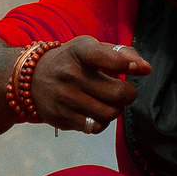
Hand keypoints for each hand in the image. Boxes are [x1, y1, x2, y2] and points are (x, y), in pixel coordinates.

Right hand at [31, 36, 150, 133]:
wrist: (31, 79)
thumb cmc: (72, 61)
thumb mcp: (91, 48)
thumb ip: (121, 54)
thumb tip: (145, 69)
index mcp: (79, 51)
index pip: (103, 56)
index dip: (124, 63)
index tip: (136, 68)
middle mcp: (70, 74)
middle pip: (117, 94)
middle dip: (129, 94)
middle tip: (124, 91)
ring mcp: (64, 97)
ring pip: (109, 113)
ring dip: (116, 109)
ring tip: (109, 102)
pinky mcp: (60, 116)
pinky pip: (95, 127)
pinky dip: (102, 122)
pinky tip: (96, 112)